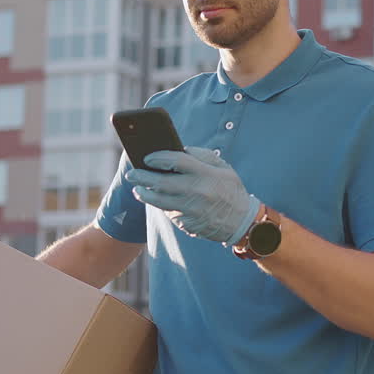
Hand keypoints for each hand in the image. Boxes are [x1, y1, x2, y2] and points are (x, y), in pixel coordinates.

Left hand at [124, 147, 258, 244]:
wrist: (242, 223)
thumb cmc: (231, 190)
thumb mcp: (223, 167)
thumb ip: (202, 155)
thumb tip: (179, 150)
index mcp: (206, 174)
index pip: (175, 161)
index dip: (158, 158)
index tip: (147, 157)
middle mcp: (196, 192)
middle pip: (160, 182)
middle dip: (142, 177)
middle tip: (132, 174)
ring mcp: (190, 210)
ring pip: (158, 201)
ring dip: (144, 194)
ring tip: (137, 188)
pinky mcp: (187, 224)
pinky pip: (168, 212)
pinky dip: (161, 205)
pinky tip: (156, 200)